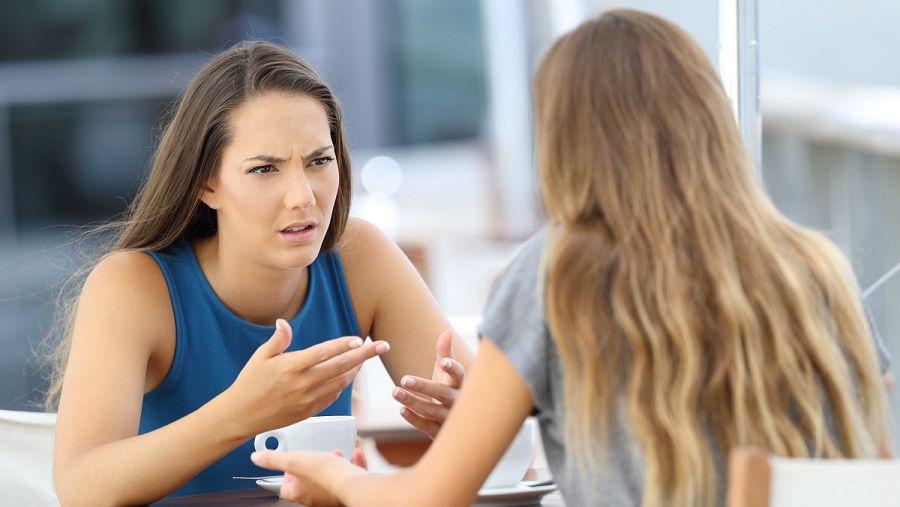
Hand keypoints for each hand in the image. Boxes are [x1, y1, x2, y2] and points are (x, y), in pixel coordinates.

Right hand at [227, 319, 390, 434]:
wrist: (241, 416)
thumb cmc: (250, 383)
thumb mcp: (260, 357)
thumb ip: (278, 340)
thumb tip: (284, 322)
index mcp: (291, 366)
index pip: (323, 353)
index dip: (343, 345)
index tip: (359, 339)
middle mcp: (303, 383)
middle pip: (341, 366)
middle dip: (366, 355)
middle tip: (383, 346)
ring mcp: (308, 399)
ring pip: (341, 382)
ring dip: (356, 369)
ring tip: (365, 359)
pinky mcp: (310, 411)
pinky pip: (333, 396)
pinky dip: (343, 384)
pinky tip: (347, 375)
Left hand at [251, 449, 366, 505]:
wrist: (352, 484)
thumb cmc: (324, 475)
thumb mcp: (294, 460)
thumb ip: (274, 459)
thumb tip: (256, 457)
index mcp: (298, 493)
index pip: (285, 487)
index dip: (286, 474)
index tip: (291, 461)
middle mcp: (314, 498)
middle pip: (307, 483)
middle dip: (310, 467)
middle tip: (314, 456)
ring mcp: (331, 496)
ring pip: (328, 481)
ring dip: (330, 466)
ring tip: (334, 454)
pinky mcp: (348, 491)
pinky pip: (348, 477)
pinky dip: (350, 465)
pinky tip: (355, 454)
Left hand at [392, 329, 464, 438]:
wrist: (460, 424)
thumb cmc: (450, 390)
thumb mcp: (448, 373)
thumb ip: (445, 353)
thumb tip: (447, 331)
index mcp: (461, 385)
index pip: (459, 375)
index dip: (452, 368)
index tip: (443, 362)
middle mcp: (458, 402)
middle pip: (443, 394)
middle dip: (424, 386)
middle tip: (404, 379)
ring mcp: (449, 419)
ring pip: (433, 411)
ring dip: (414, 402)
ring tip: (394, 392)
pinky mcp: (440, 432)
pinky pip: (427, 427)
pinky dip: (415, 419)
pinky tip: (402, 410)